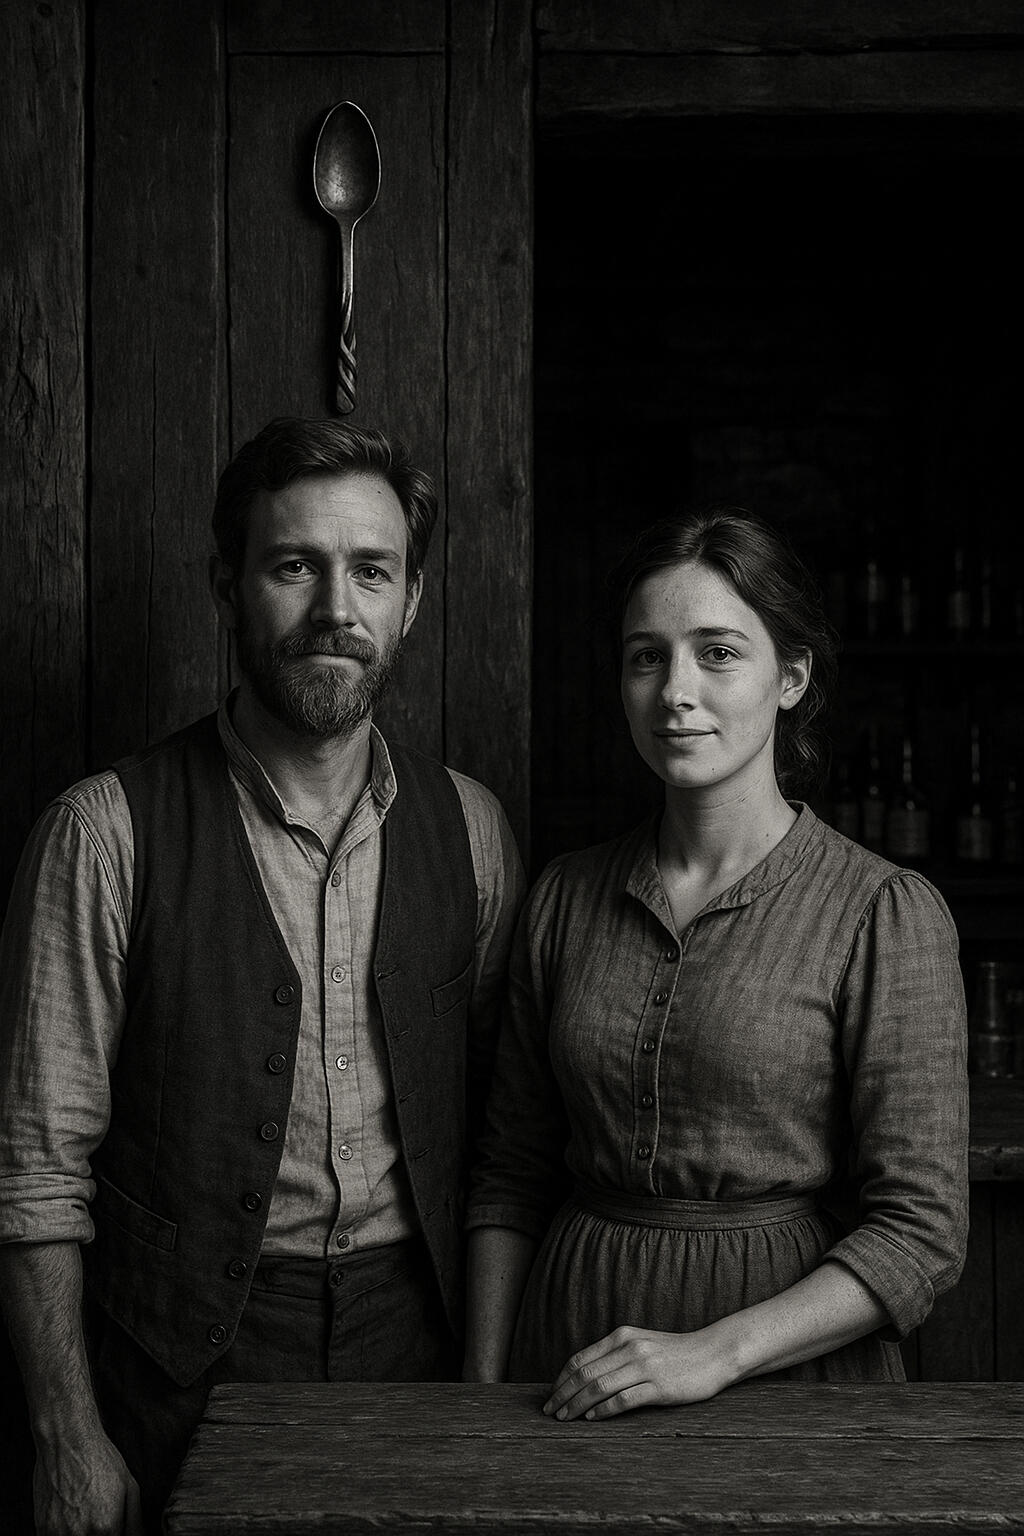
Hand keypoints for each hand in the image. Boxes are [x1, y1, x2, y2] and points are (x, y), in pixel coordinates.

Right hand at [33, 1427, 143, 1535]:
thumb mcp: (129, 1486)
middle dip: (99, 1534)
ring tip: (82, 1514)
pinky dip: (63, 1533)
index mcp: (107, 1528)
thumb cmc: (100, 1459)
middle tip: (97, 1515)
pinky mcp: (42, 1528)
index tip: (113, 1525)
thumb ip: (134, 1520)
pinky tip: (69, 1516)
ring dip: (81, 1534)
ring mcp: (59, 1534)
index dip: (115, 1533)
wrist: (67, 1441)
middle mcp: (82, 1535)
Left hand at [542, 1324, 730, 1421]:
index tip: (551, 1395)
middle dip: (563, 1394)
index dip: (561, 1379)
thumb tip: (586, 1377)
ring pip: (599, 1387)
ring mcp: (644, 1367)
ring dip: (577, 1405)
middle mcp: (629, 1348)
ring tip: (565, 1418)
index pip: (580, 1359)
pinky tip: (592, 1419)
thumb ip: (616, 1355)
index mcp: (622, 1337)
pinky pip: (623, 1399)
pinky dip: (603, 1410)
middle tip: (550, 1412)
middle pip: (585, 1374)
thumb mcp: (641, 1345)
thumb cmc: (675, 1353)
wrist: (713, 1353)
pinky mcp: (658, 1386)